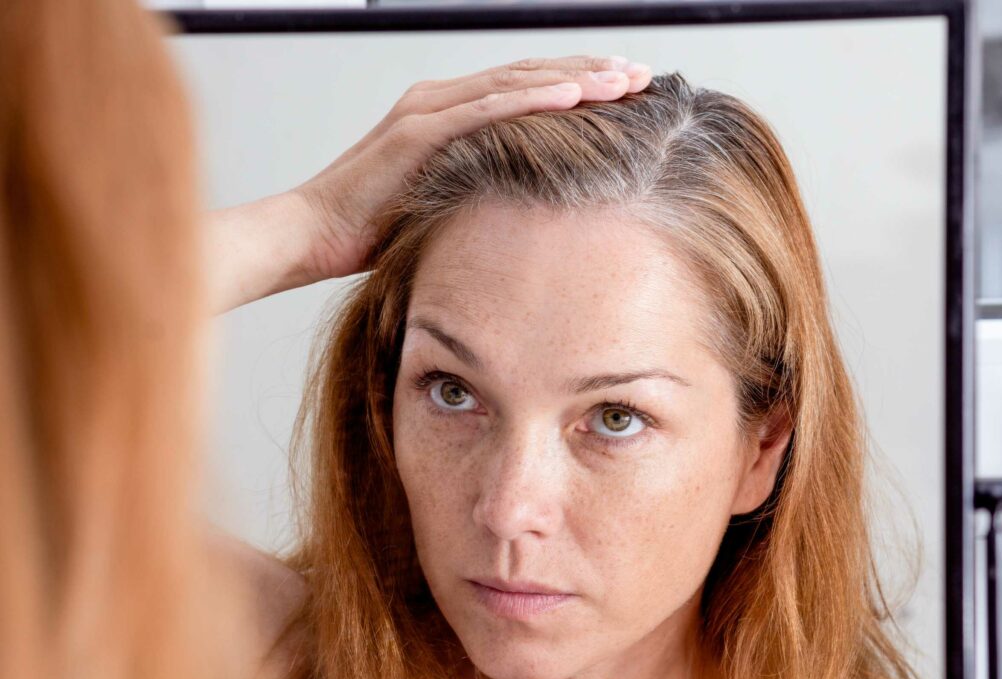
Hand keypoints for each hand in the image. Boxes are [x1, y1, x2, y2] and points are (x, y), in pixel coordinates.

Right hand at [293, 54, 652, 281]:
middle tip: (642, 73)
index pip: (524, 89)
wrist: (310, 234)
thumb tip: (523, 213)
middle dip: (589, 72)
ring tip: (624, 79)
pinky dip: (532, 100)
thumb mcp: (440, 203)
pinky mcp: (416, 131)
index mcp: (447, 114)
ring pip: (515, 83)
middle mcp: (439, 100)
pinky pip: (485, 110)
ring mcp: (427, 110)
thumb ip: (476, 191)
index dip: (575, 84)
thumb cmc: (370, 227)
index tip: (623, 90)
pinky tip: (574, 96)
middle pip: (529, 75)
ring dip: (574, 79)